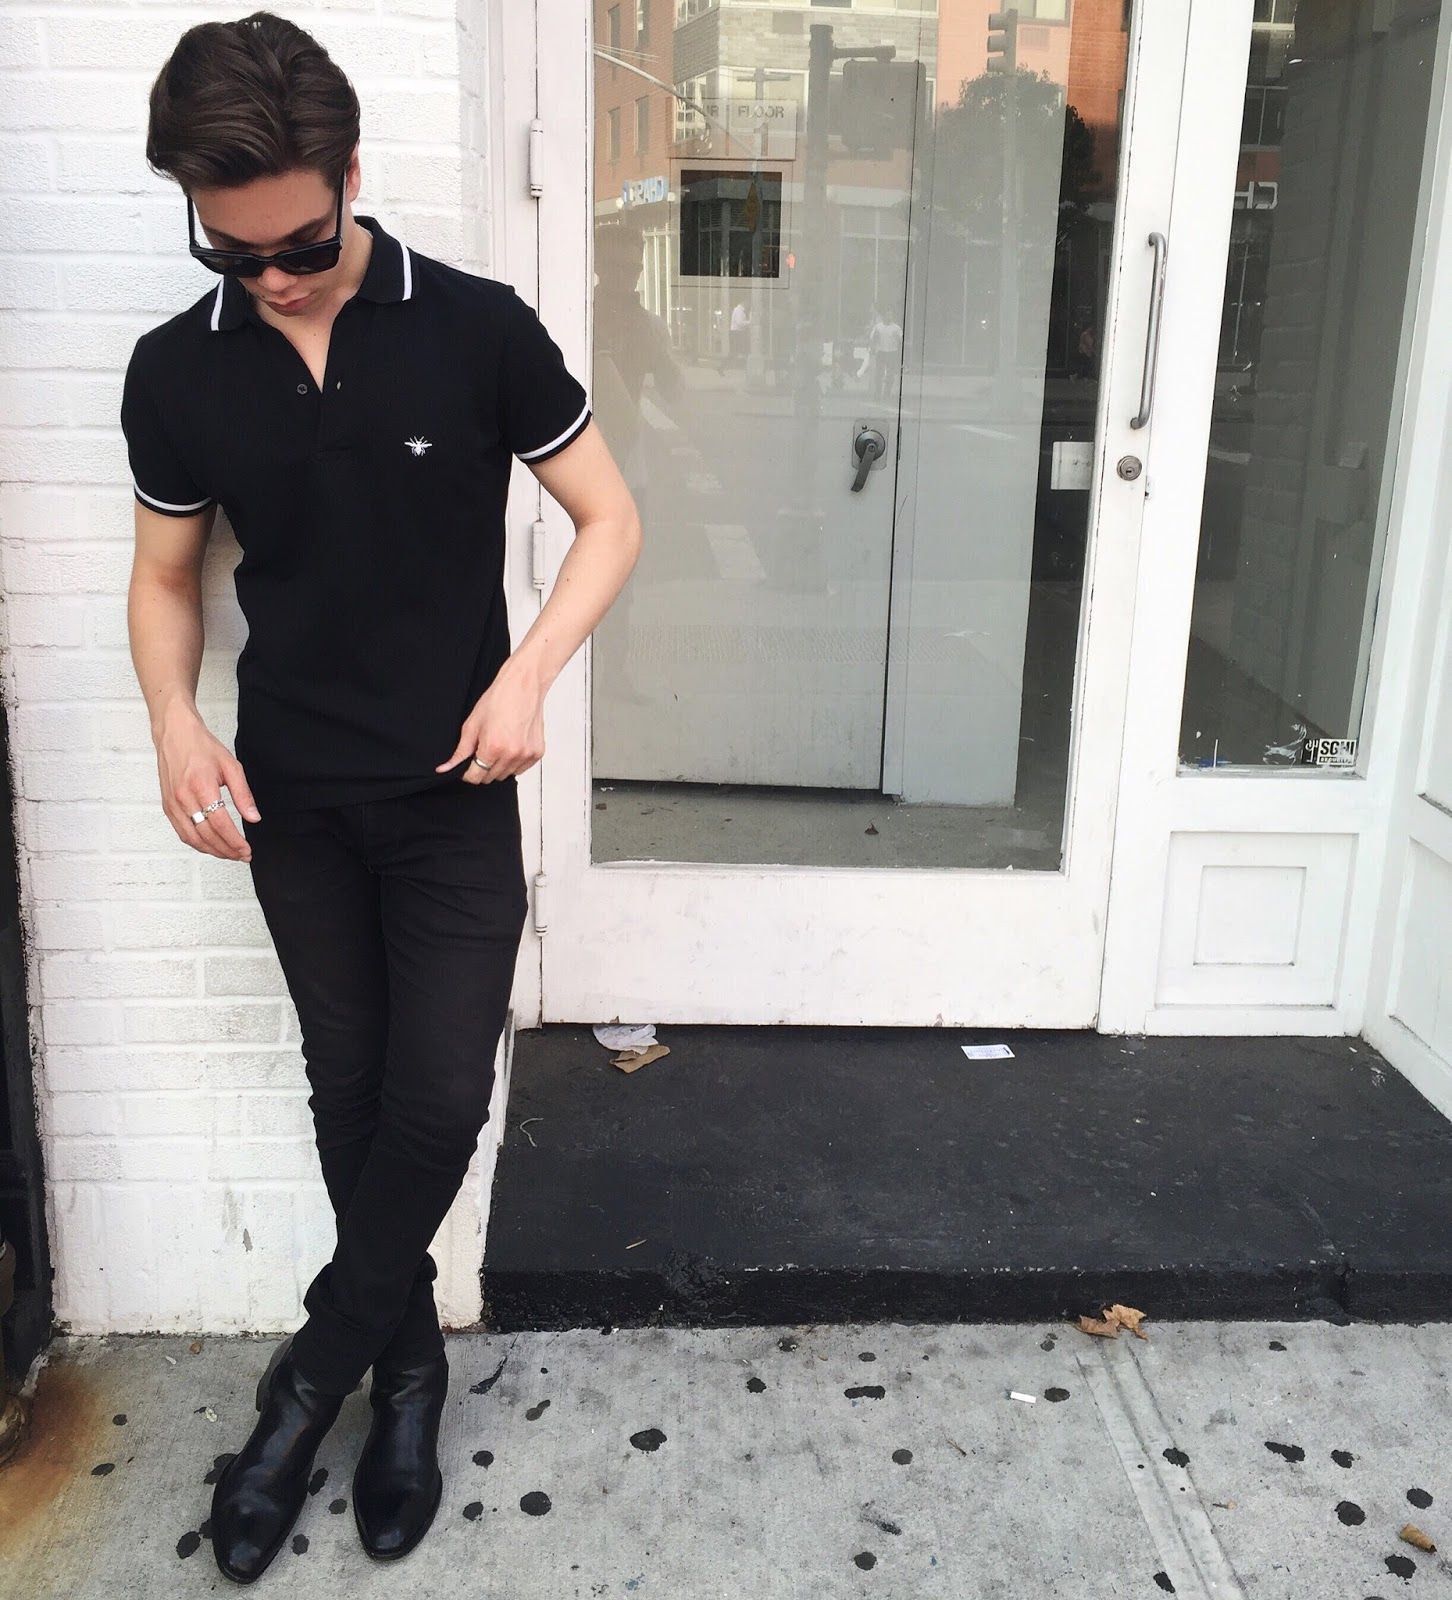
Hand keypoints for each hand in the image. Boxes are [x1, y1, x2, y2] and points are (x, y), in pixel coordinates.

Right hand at [155, 707, 259, 860]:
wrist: (175, 735)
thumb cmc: (202, 747)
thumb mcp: (231, 766)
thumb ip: (243, 794)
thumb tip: (254, 817)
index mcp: (201, 787)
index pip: (220, 824)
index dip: (235, 841)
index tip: (246, 850)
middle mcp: (183, 798)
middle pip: (206, 835)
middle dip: (226, 850)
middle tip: (242, 855)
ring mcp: (172, 804)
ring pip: (192, 839)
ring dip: (212, 851)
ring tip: (229, 854)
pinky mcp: (167, 806)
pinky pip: (182, 832)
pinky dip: (197, 843)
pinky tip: (211, 845)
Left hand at [436, 656, 545, 784]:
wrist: (523, 686)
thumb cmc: (499, 700)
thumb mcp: (472, 725)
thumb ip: (460, 752)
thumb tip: (445, 769)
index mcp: (493, 748)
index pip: (475, 777)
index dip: (467, 772)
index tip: (467, 765)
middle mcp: (511, 755)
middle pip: (489, 778)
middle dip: (482, 767)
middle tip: (483, 748)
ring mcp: (526, 755)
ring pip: (505, 775)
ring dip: (498, 766)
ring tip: (499, 744)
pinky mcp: (537, 753)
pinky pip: (520, 770)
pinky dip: (513, 763)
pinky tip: (511, 745)